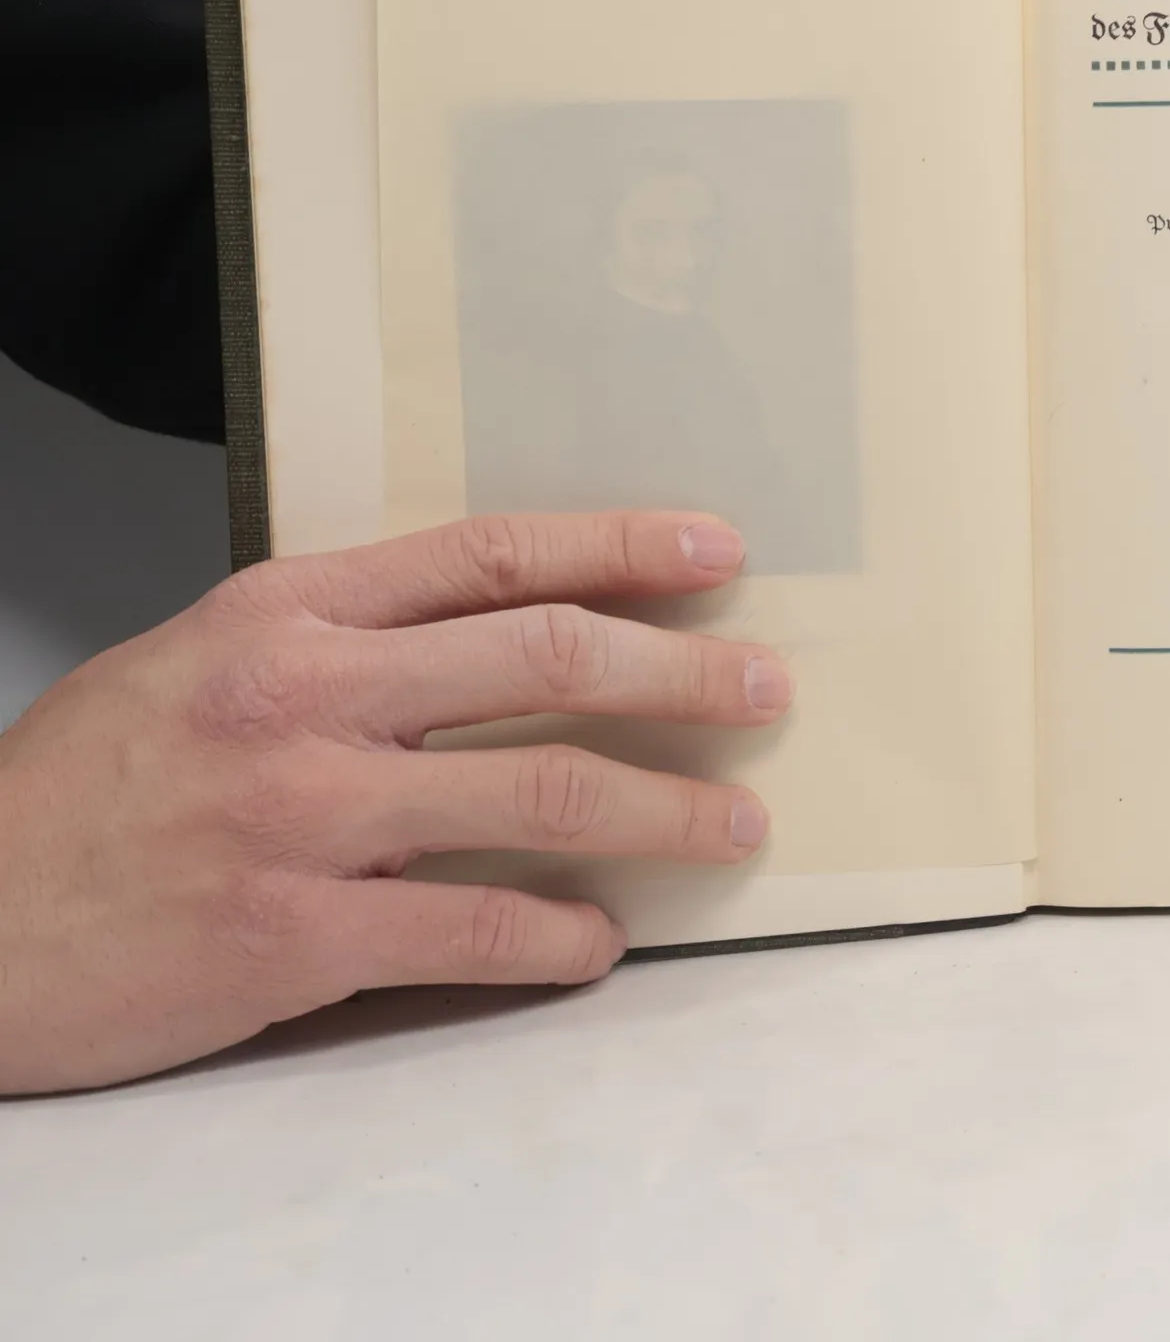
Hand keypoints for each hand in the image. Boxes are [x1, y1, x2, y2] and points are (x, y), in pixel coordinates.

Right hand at [0, 510, 790, 1094]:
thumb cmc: (92, 783)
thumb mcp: (209, 656)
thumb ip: (350, 638)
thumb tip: (506, 634)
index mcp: (292, 610)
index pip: (495, 554)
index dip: (621, 544)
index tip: (715, 553)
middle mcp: (310, 695)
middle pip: (549, 657)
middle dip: (682, 672)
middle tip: (765, 688)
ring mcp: (307, 815)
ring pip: (538, 790)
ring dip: (662, 808)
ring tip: (733, 822)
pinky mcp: (295, 936)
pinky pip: (473, 928)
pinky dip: (559, 935)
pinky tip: (601, 938)